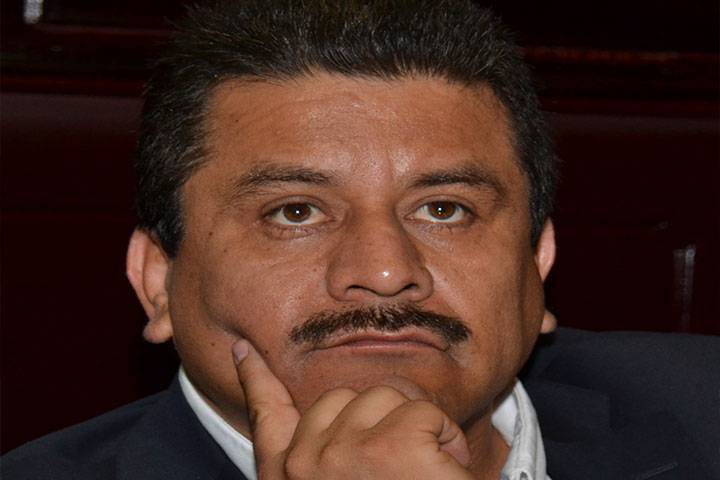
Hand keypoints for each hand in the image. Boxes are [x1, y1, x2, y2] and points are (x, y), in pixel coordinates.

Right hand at [233, 339, 473, 479]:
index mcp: (288, 479)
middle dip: (383, 419)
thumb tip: (331, 419)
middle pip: (347, 398)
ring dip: (418, 428)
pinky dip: (445, 437)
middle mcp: (306, 465)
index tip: (244, 349)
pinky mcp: (392, 448)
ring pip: (388, 397)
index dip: (254, 376)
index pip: (265, 414)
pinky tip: (443, 472)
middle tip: (401, 469)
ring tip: (422, 474)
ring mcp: (345, 454)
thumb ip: (324, 462)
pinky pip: (424, 411)